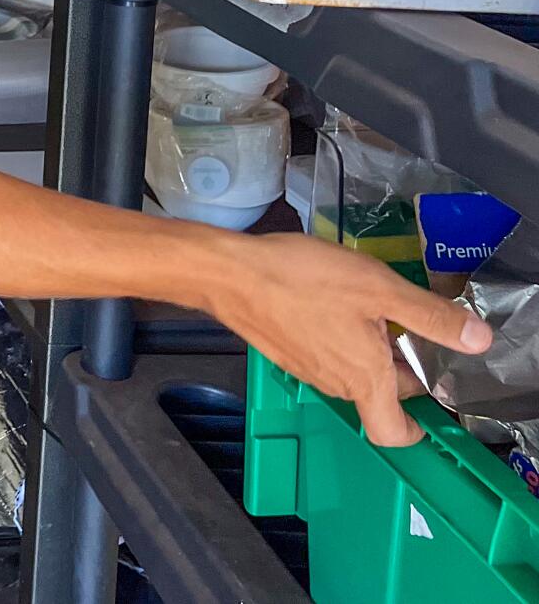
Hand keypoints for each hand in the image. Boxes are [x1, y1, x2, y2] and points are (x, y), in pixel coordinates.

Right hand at [204, 232, 492, 445]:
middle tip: (402, 322)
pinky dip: (336, 339)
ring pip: (350, 373)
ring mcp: (304, 370)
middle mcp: (335, 383)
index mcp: (364, 378)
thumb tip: (480, 341)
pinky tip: (326, 301)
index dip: (417, 428)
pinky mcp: (282, 353)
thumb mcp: (379, 288)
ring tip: (364, 305)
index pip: (394, 432)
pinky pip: (322, 357)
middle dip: (397, 366)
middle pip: (377, 394)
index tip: (429, 399)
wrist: (227, 273)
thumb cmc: (303, 280)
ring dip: (366, 350)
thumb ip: (431, 316)